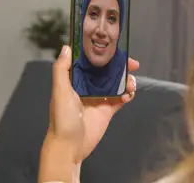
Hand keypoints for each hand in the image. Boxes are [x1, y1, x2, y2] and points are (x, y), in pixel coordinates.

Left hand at [45, 45, 138, 162]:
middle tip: (133, 64)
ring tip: (131, 84)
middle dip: (121, 66)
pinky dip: (127, 95)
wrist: (70, 146)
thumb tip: (66, 48)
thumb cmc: (61, 120)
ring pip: (117, 83)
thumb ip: (61, 69)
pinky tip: (128, 95)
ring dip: (126, 81)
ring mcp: (99, 98)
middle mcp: (88, 87)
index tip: (114, 48)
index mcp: (75, 80)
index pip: (91, 61)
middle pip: (107, 71)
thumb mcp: (60, 91)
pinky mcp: (107, 110)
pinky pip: (121, 99)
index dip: (103, 54)